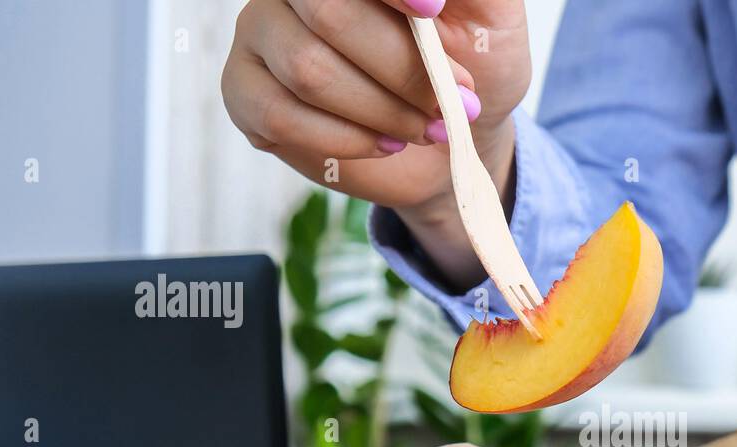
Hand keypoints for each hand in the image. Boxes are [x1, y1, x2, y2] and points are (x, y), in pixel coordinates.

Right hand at [222, 0, 530, 284]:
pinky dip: (345, 139)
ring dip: (381, 112)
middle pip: (328, 14)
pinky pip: (279, 114)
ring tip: (425, 129)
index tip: (434, 10)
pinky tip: (383, 143)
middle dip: (402, 70)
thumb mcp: (491, 15)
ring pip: (307, 69)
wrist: (453, 133)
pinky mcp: (245, 91)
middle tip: (451, 104)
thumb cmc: (472, 65)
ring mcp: (261, 32)